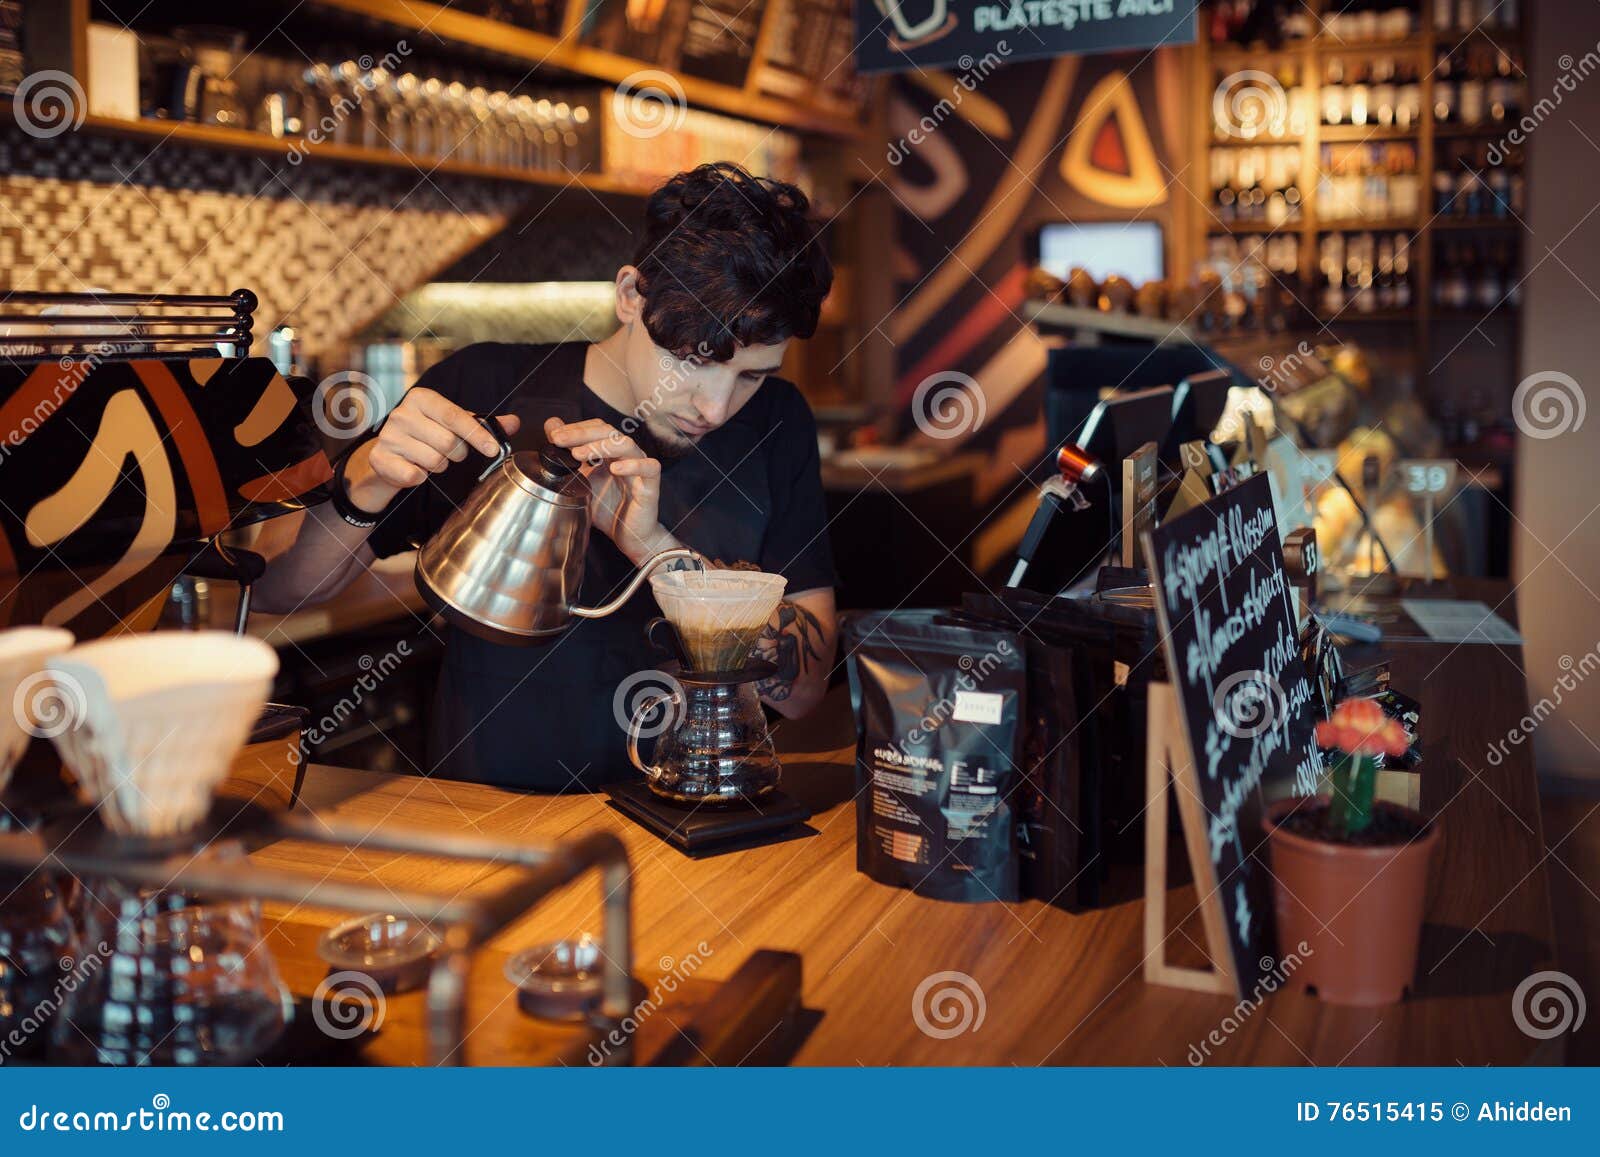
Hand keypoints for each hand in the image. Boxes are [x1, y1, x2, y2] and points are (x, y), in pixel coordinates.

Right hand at [344, 388, 520, 513]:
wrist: (390, 455)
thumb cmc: (427, 436)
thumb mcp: (453, 425)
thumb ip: (483, 424)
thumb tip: (514, 422)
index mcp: (422, 398)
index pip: (456, 417)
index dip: (478, 435)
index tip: (493, 450)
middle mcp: (402, 413)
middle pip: (448, 443)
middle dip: (456, 454)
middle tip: (449, 452)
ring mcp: (388, 436)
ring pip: (434, 461)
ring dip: (439, 465)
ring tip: (430, 458)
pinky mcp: (380, 458)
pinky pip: (415, 475)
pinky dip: (421, 477)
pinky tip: (415, 468)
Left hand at [545, 416, 666, 563]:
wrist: (627, 536)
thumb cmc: (607, 508)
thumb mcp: (580, 480)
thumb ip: (567, 455)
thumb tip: (551, 427)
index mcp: (610, 452)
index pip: (596, 428)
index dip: (576, 428)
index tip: (554, 436)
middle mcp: (626, 456)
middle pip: (608, 431)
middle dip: (582, 434)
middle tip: (560, 440)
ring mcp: (639, 468)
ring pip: (626, 444)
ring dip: (601, 446)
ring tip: (579, 454)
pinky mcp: (650, 485)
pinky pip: (649, 467)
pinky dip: (633, 465)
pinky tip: (615, 469)